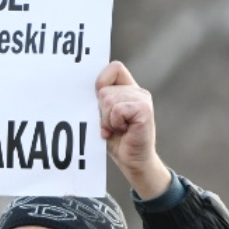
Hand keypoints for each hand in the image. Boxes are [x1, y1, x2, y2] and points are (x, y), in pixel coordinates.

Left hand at [95, 61, 170, 198]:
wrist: (132, 160)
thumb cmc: (115, 139)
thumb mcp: (103, 116)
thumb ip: (100, 101)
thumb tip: (83, 89)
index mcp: (127, 89)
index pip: (114, 67)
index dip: (101, 81)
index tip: (98, 101)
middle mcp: (137, 91)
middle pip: (105, 89)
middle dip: (101, 111)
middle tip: (110, 125)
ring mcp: (142, 99)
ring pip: (109, 100)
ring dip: (107, 119)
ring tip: (116, 128)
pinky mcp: (145, 110)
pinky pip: (118, 110)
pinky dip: (114, 122)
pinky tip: (122, 130)